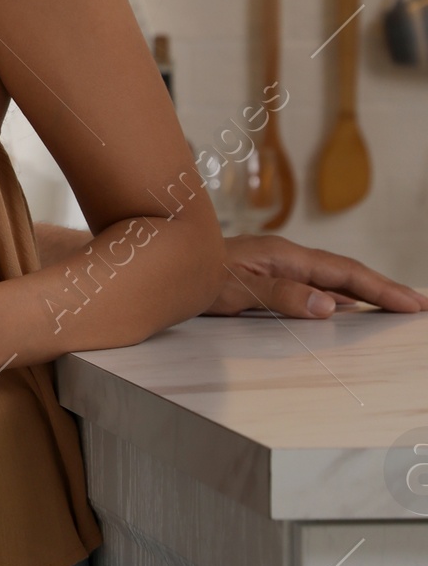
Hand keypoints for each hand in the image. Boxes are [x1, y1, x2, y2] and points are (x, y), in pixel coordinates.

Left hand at [205, 233, 426, 319]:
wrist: (163, 263)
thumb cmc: (195, 277)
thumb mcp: (238, 291)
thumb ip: (284, 296)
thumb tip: (331, 306)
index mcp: (286, 256)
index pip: (346, 273)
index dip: (382, 289)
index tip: (412, 303)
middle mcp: (287, 257)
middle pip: (346, 274)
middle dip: (384, 290)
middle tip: (418, 305)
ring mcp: (277, 266)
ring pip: (331, 280)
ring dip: (364, 293)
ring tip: (395, 305)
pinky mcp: (266, 276)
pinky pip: (312, 286)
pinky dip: (336, 297)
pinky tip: (345, 309)